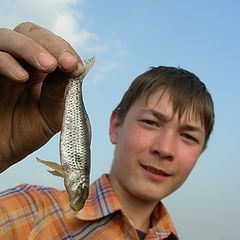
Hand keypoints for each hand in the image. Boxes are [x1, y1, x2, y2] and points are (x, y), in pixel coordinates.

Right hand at [0, 22, 83, 171]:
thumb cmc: (28, 132)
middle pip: (30, 33)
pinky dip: (5, 60)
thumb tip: (74, 68)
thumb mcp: (52, 115)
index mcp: (40, 70)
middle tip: (65, 62)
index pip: (51, 46)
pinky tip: (22, 77)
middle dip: (50, 44)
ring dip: (30, 48)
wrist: (3, 152)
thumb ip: (61, 93)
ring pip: (8, 37)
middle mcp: (19, 62)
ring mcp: (0, 66)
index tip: (75, 65)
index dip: (63, 50)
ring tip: (48, 66)